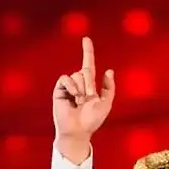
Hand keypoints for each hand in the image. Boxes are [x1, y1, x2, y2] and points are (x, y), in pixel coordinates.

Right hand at [52, 37, 115, 162]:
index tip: (86, 39)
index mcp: (90, 86)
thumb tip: (109, 70)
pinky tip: (73, 97)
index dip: (88, 52)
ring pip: (77, 75)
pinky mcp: (59, 90)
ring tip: (79, 101)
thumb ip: (109, 88)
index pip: (88, 64)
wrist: (78, 130)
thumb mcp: (107, 104)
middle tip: (88, 98)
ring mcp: (69, 86)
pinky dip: (72, 86)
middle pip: (86, 71)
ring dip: (81, 88)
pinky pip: (66, 78)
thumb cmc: (93, 120)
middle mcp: (79, 84)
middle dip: (90, 84)